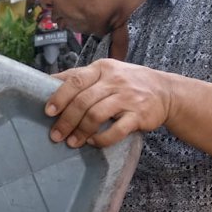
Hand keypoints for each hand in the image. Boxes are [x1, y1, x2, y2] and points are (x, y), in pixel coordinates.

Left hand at [45, 59, 173, 147]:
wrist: (166, 91)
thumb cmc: (127, 82)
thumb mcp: (105, 71)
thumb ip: (80, 76)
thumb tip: (46, 80)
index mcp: (102, 68)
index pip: (76, 80)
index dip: (60, 97)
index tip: (48, 112)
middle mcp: (114, 80)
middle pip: (83, 101)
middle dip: (66, 120)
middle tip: (56, 135)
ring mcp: (127, 97)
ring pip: (96, 115)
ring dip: (80, 131)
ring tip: (71, 142)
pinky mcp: (138, 115)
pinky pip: (116, 130)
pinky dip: (102, 139)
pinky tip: (93, 142)